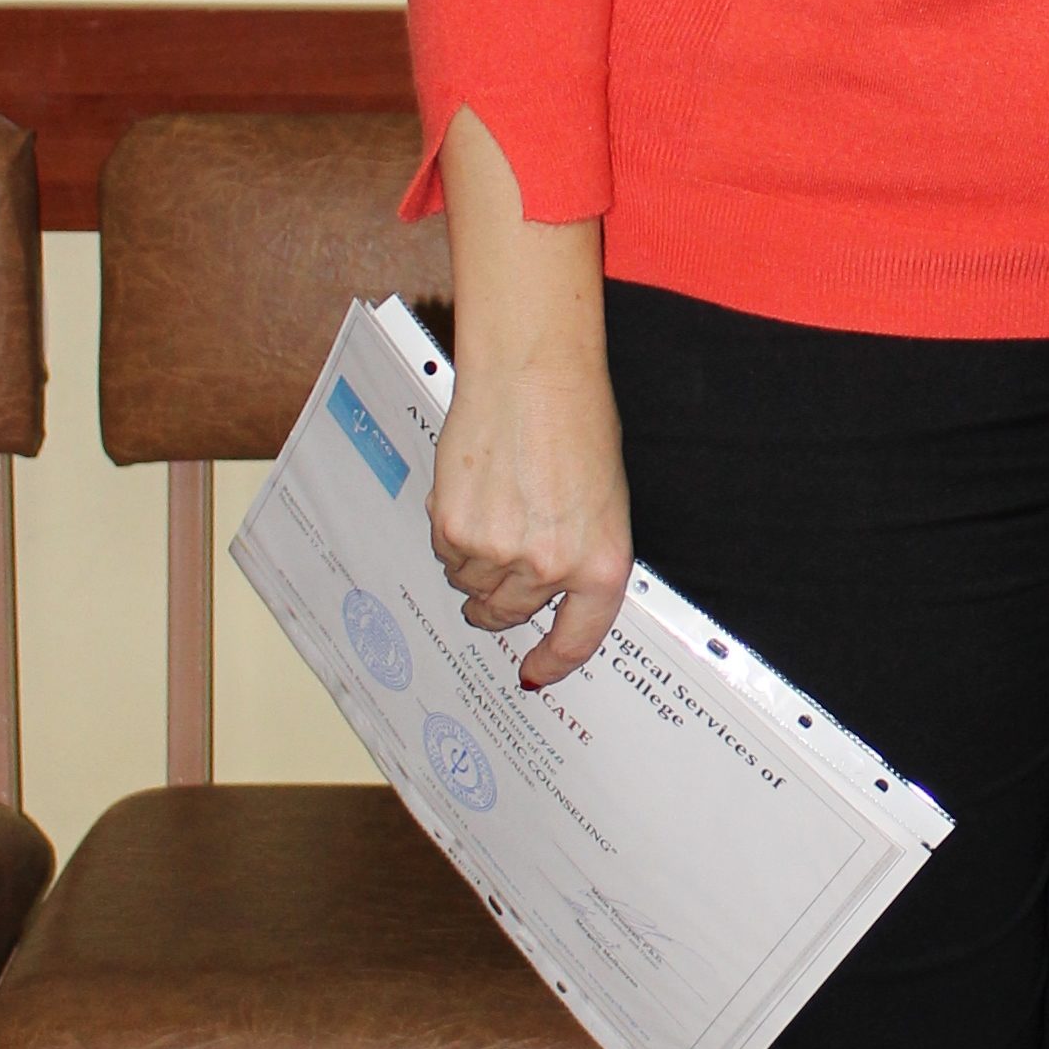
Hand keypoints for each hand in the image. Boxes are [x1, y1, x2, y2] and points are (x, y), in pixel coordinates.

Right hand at [428, 105, 628, 685]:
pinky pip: (446, 556)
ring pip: (472, 586)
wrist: (533, 375)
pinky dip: (454, 537)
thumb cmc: (577, 425)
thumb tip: (547, 595)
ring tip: (495, 507)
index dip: (553, 661)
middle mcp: (550, 567)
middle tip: (504, 567)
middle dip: (503, 602)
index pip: (578, 638)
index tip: (536, 673)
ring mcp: (498, 552)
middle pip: (511, 614)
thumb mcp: (602, 500)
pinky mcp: (453, 528)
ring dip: (477, 563)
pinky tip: (472, 494)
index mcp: (601, 562)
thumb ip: (579, 552)